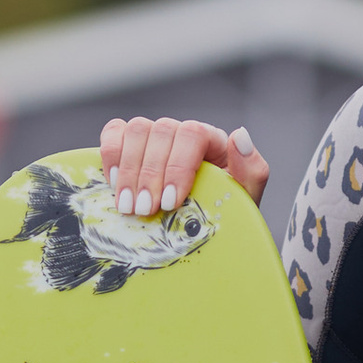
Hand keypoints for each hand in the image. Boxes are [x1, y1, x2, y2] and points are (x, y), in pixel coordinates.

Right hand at [94, 114, 271, 217]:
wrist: (201, 232)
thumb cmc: (223, 214)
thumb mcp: (244, 199)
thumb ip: (252, 170)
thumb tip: (240, 136)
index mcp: (211, 140)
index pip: (192, 134)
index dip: (178, 165)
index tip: (171, 201)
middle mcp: (180, 133)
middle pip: (160, 131)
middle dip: (150, 174)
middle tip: (145, 211)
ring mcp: (154, 137)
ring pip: (136, 130)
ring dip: (129, 169)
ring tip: (128, 206)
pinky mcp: (129, 145)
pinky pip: (114, 133)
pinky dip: (110, 154)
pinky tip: (113, 184)